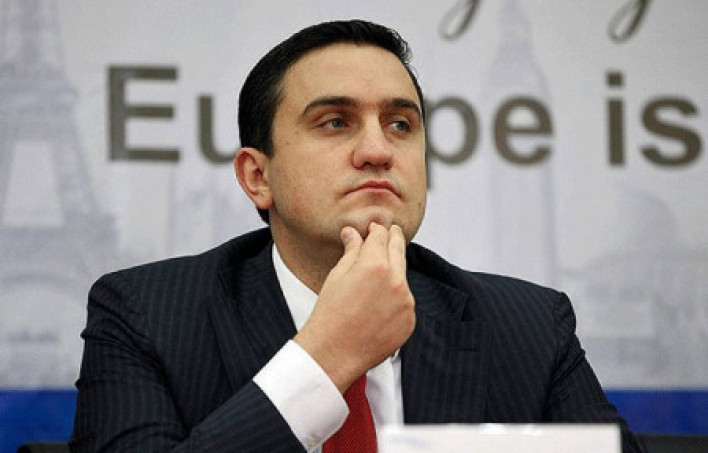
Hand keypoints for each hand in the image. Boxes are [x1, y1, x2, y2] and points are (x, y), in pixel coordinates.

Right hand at [294, 222, 415, 392]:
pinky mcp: (410, 321)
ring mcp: (406, 302)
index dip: (377, 229)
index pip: (381, 236)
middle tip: (393, 232)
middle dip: (393, 240)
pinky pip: (405, 302)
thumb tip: (353, 233)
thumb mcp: (337, 276)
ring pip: (402, 277)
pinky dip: (395, 299)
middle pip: (399, 250)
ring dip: (393, 273)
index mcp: (375, 265)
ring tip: (375, 281)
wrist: (334, 352)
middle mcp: (396, 281)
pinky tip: (378, 306)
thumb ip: (352, 251)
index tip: (375, 228)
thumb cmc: (330, 314)